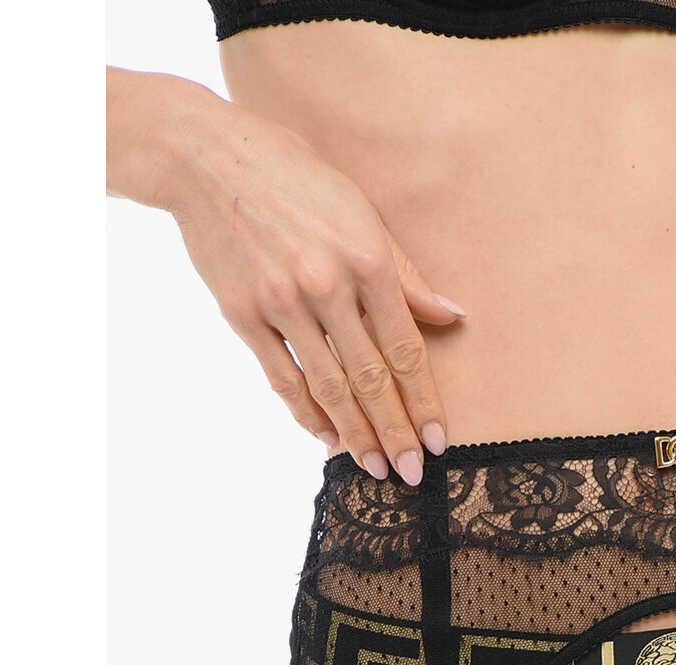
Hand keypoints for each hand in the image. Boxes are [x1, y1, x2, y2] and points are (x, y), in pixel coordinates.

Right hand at [163, 87, 463, 481]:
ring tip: (375, 468)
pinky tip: (326, 437)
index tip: (437, 440)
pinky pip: (282, 377)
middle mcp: (326, 285)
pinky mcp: (243, 315)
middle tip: (412, 475)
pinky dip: (306, 412)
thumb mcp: (360, 210)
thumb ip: (403, 272)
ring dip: (355, 434)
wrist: (205, 158)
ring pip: (328, 386)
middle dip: (395, 432)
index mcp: (365, 258)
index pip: (404, 347)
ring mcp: (281, 304)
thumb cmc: (293, 176)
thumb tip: (450, 315)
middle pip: (370, 377)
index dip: (423, 400)